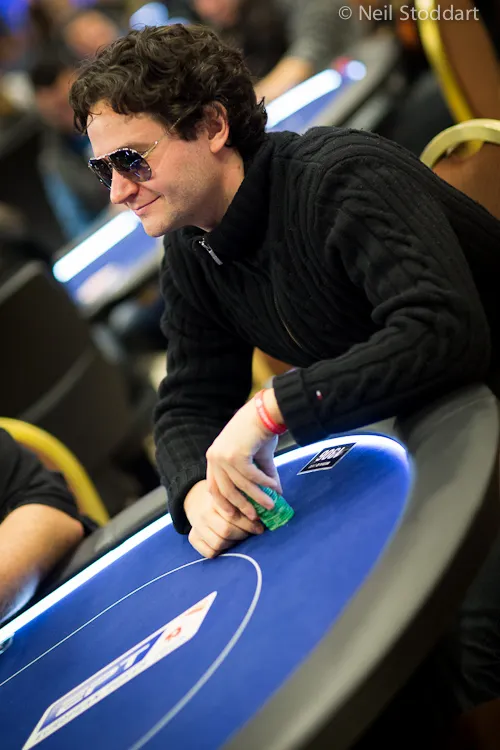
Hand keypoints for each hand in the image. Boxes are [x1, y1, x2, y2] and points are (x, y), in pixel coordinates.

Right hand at [185, 480, 263, 557]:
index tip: (260, 527)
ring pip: (218, 543)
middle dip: (243, 534)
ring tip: (240, 538)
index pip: (233, 516)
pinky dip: (221, 551)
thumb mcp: (233, 496)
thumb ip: (247, 503)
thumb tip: (270, 511)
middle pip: (226, 531)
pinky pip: (210, 552)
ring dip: (233, 543)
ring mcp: (197, 527)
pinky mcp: (192, 538)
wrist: (198, 501)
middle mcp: (203, 514)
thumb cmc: (224, 500)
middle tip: (252, 533)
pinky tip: (227, 543)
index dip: (249, 524)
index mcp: (215, 500)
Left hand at [205, 389, 283, 519]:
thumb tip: (276, 493)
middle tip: (254, 518)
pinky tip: (275, 487)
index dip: (224, 503)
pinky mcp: (236, 455)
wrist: (265, 410)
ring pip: (240, 486)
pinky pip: (251, 477)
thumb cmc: (260, 431)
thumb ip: (261, 476)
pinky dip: (264, 484)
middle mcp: (214, 457)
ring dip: (257, 497)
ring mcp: (223, 456)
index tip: (235, 515)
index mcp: (214, 457)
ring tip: (271, 506)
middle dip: (241, 506)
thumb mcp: (257, 457)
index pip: (214, 487)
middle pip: (225, 491)